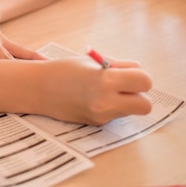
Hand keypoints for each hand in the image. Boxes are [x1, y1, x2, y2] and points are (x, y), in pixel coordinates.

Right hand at [38, 56, 152, 124]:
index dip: (141, 77)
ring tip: (107, 90)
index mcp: (106, 80)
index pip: (144, 82)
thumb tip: (139, 70)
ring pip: (131, 111)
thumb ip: (119, 66)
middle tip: (127, 86)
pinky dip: (112, 106)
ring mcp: (102, 115)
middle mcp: (106, 101)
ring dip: (126, 101)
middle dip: (140, 95)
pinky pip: (116, 115)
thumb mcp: (93, 62)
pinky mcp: (96, 124)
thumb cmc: (66, 69)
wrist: (40, 88)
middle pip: (145, 105)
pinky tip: (94, 98)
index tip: (132, 74)